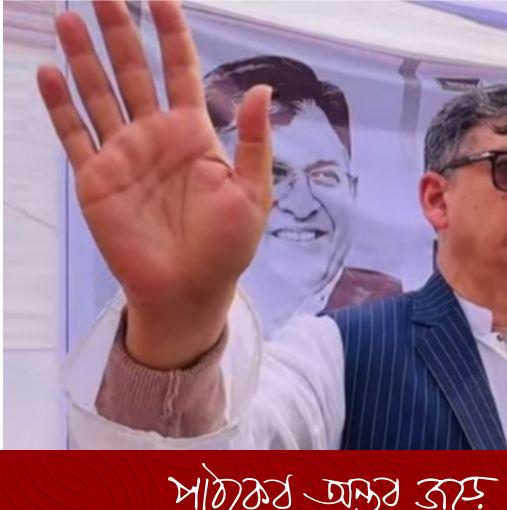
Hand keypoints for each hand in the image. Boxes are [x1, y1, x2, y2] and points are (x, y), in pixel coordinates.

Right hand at [37, 1, 271, 367]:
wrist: (189, 290)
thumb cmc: (228, 246)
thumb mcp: (253, 193)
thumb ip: (256, 141)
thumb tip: (263, 88)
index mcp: (194, 133)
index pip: (180, 68)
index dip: (170, 31)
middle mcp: (155, 135)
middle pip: (134, 70)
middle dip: (119, 30)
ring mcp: (123, 154)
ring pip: (99, 93)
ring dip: (83, 57)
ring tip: (68, 17)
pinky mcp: (96, 179)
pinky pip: (74, 135)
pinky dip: (60, 105)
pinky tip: (48, 72)